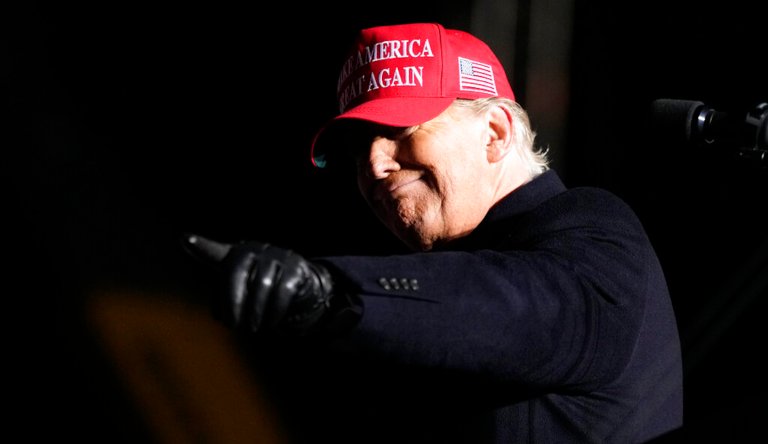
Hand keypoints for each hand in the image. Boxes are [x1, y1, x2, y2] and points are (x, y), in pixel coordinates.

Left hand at [182, 233, 334, 335]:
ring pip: (262, 284)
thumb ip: (223, 303)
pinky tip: (270, 323)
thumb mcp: (238, 295)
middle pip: (236, 273)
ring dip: (256, 310)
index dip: (200, 246)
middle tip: (233, 326)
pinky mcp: (296, 267)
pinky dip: (275, 310)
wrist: (298, 286)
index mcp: (234, 256)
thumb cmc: (258, 290)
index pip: (214, 252)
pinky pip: (283, 290)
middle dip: (233, 302)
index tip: (185, 240)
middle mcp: (253, 250)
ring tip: (253, 328)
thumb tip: (220, 315)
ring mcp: (276, 255)